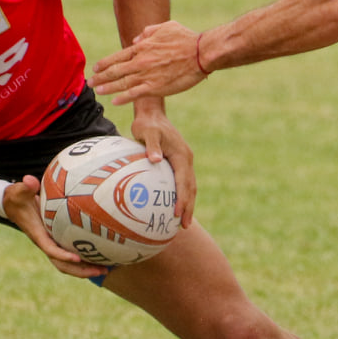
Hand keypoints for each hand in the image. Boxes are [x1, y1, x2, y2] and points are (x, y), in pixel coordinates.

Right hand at [4, 175, 108, 278]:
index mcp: (38, 234)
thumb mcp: (18, 191)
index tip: (77, 258)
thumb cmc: (17, 198)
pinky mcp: (57, 241)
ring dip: (85, 269)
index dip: (63, 255)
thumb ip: (26, 187)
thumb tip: (30, 180)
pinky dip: (85, 259)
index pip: (51, 249)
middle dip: (80, 270)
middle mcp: (45, 242)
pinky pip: (71, 255)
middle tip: (101, 271)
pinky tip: (101, 256)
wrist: (12, 205)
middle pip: (62, 264)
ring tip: (106, 269)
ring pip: (68, 263)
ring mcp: (52, 243)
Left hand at [91, 22, 207, 104]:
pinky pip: (135, 94)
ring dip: (107, 87)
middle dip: (100, 77)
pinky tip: (114, 101)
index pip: (118, 57)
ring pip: (121, 83)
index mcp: (142, 48)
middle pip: (115, 71)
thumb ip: (148, 32)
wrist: (201, 53)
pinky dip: (123, 98)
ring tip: (97, 91)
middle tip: (89, 82)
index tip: (96, 68)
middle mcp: (141, 62)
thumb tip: (136, 40)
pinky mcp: (156, 87)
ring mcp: (147, 75)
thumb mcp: (166, 27)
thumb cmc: (186, 38)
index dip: (105, 63)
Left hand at [130, 98, 196, 226]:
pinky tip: (175, 206)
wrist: (152, 113)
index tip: (176, 213)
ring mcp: (184, 160)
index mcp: (182, 155)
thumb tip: (155, 159)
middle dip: (188, 207)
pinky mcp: (178, 161)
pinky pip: (183, 181)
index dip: (181, 199)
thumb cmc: (147, 123)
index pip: (184, 181)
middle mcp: (186, 159)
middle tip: (183, 225)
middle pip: (190, 187)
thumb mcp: (147, 132)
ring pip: (189, 186)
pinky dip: (182, 195)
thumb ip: (151, 145)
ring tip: (183, 221)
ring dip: (188, 204)